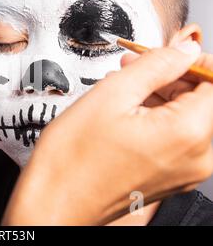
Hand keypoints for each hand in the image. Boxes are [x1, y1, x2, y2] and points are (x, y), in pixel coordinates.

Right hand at [3, 42, 212, 224]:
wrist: (54, 201)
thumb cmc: (73, 158)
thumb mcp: (112, 94)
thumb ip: (156, 65)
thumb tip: (185, 50)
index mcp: (187, 133)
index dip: (193, 62)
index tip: (168, 54)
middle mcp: (196, 158)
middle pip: (205, 101)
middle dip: (175, 77)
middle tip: (139, 65)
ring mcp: (185, 172)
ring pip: (190, 118)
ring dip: (164, 97)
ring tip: (125, 88)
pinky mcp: (170, 178)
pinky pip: (178, 138)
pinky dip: (159, 118)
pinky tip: (127, 110)